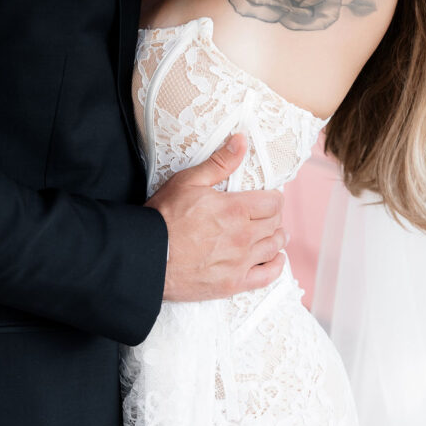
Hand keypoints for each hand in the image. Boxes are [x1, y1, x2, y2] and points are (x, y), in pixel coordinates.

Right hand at [146, 133, 285, 301]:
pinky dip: (276, 267)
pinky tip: (276, 259)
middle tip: (268, 213)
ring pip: (273, 248)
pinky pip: (266, 277)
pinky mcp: (233, 284)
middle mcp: (243, 237)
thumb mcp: (189, 180)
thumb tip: (241, 141)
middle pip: (275, 224)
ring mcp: (240, 263)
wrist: (148, 255)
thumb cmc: (165, 216)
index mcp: (236, 209)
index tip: (269, 196)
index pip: (273, 202)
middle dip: (275, 216)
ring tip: (274, 233)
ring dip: (277, 238)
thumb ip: (220, 162)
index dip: (274, 197)